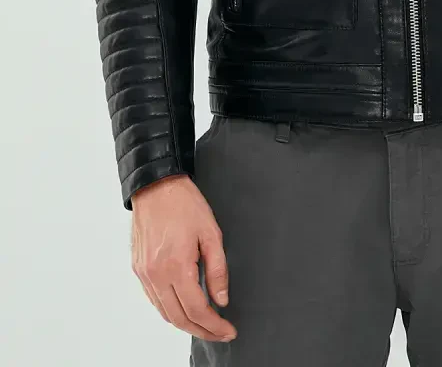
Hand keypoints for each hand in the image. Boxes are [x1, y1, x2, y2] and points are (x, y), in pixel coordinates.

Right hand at [130, 173, 236, 342]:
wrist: (156, 186)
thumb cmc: (184, 203)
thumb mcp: (211, 232)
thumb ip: (218, 269)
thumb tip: (220, 299)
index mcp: (176, 266)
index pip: (196, 310)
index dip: (214, 325)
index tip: (228, 330)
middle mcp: (156, 275)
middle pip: (179, 318)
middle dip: (202, 330)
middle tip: (220, 332)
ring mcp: (144, 274)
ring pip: (164, 313)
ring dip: (185, 323)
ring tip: (205, 324)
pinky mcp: (138, 269)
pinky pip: (154, 300)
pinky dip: (170, 309)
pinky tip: (184, 306)